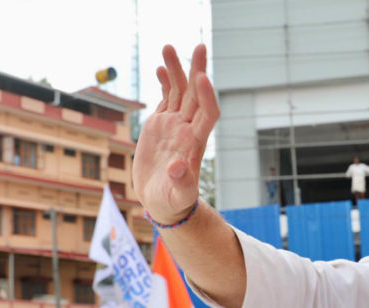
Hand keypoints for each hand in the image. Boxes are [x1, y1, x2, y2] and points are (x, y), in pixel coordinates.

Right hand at [133, 44, 218, 223]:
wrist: (163, 201)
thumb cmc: (174, 201)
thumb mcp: (178, 195)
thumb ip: (181, 182)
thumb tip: (178, 168)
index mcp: (195, 143)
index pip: (207, 113)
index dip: (207, 96)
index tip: (202, 78)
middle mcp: (187, 129)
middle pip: (196, 95)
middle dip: (197, 70)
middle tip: (200, 46)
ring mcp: (175, 125)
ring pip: (179, 91)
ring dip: (177, 70)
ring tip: (169, 47)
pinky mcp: (161, 125)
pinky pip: (166, 98)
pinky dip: (165, 82)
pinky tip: (161, 67)